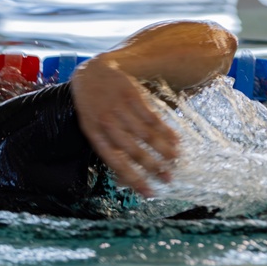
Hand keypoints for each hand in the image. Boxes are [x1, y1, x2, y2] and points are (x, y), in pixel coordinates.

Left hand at [70, 57, 178, 196]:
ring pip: (146, 134)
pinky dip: (165, 130)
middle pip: (134, 150)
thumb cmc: (92, 108)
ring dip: (163, 149)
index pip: (116, 162)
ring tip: (175, 160)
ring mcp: (120, 109)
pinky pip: (152, 117)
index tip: (149, 193)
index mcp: (95, 135)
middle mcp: (107, 123)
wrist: (91, 73)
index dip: (134, 179)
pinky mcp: (132, 96)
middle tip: (168, 178)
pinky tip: (175, 139)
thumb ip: (107, 148)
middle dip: (154, 167)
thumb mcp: (91, 128)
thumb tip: (124, 178)